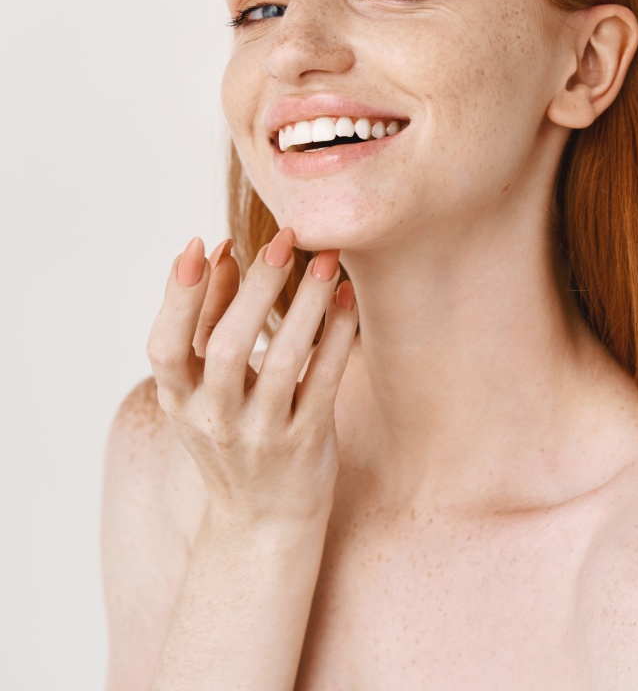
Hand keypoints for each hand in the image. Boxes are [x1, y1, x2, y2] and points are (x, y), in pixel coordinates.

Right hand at [146, 228, 357, 530]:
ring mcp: (261, 435)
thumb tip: (218, 254)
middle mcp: (214, 420)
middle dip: (257, 290)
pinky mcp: (305, 442)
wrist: (262, 523)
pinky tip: (346, 300)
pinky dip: (336, 337)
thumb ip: (207, 322)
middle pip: (228, 348)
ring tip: (326, 261)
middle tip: (285, 241)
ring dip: (306, 305)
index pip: (165, 347)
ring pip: (283, 361)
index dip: (179, 297)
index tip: (201, 245)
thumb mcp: (203, 390)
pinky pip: (323, 382)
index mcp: (180, 401)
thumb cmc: (231, 435)